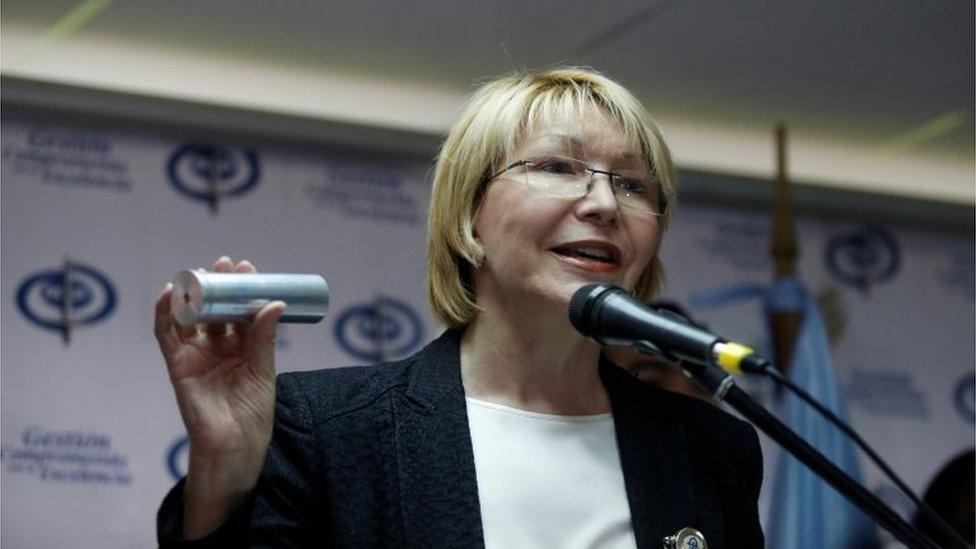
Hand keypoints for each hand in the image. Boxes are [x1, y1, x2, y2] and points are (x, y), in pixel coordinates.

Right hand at [154, 255, 285, 537]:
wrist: (234, 446)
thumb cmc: (253, 414)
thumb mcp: (264, 371)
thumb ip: (264, 337)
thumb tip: (275, 303)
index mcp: (243, 348)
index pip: (240, 311)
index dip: (242, 289)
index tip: (249, 268)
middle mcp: (218, 348)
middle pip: (215, 309)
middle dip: (219, 285)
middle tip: (226, 263)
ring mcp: (196, 355)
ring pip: (191, 317)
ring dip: (193, 293)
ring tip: (201, 272)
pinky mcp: (177, 364)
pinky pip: (166, 335)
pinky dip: (164, 313)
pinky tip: (168, 293)